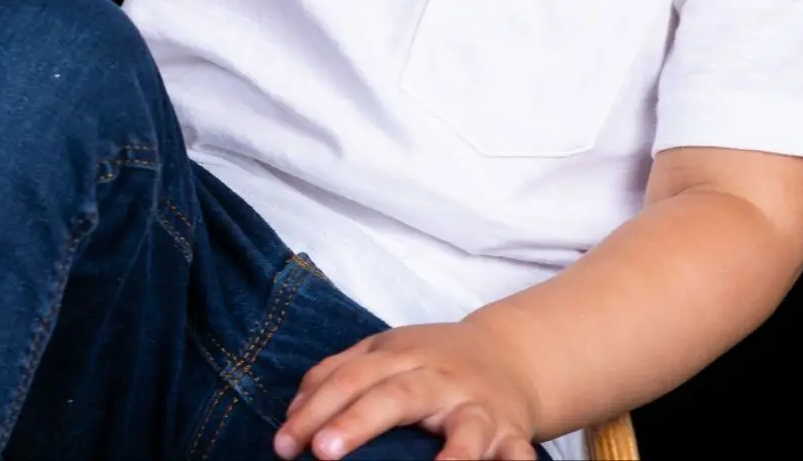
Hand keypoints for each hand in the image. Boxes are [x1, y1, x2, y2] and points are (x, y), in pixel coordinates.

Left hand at [273, 322, 542, 460]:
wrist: (512, 354)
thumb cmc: (435, 362)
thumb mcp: (387, 352)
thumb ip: (340, 372)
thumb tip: (294, 411)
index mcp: (404, 357)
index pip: (352, 377)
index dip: (316, 408)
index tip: (284, 444)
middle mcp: (440, 379)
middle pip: (396, 394)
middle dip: (359, 420)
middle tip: (321, 451)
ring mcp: (478, 408)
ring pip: (465, 429)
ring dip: (450, 456)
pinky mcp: (511, 435)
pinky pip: (518, 455)